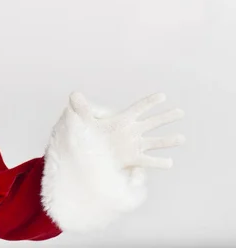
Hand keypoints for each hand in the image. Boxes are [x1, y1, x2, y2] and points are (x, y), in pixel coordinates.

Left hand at [68, 92, 184, 169]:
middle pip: (152, 122)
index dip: (149, 102)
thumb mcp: (84, 120)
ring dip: (167, 140)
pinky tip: (169, 163)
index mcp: (122, 120)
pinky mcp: (132, 159)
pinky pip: (148, 161)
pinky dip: (158, 162)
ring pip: (154, 142)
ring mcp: (134, 145)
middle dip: (166, 117)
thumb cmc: (87, 132)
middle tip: (181, 112)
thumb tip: (74, 93)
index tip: (162, 95)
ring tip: (182, 138)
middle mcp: (132, 131)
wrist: (89, 152)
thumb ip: (81, 108)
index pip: (138, 108)